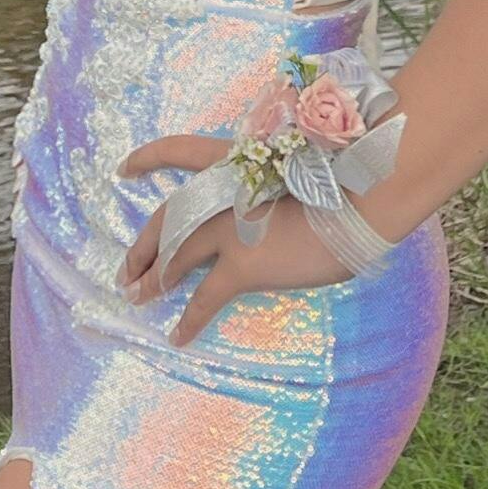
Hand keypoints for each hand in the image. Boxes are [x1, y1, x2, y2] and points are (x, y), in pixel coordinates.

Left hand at [117, 132, 347, 345]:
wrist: (364, 194)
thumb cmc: (350, 175)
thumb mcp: (303, 164)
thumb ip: (279, 179)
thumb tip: (281, 198)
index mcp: (235, 161)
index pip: (180, 152)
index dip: (149, 158)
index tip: (123, 167)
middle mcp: (223, 191)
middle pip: (166, 218)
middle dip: (143, 245)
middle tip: (126, 266)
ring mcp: (229, 228)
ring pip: (174, 256)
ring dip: (152, 278)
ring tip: (136, 295)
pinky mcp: (242, 266)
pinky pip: (205, 298)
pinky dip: (189, 319)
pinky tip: (177, 336)